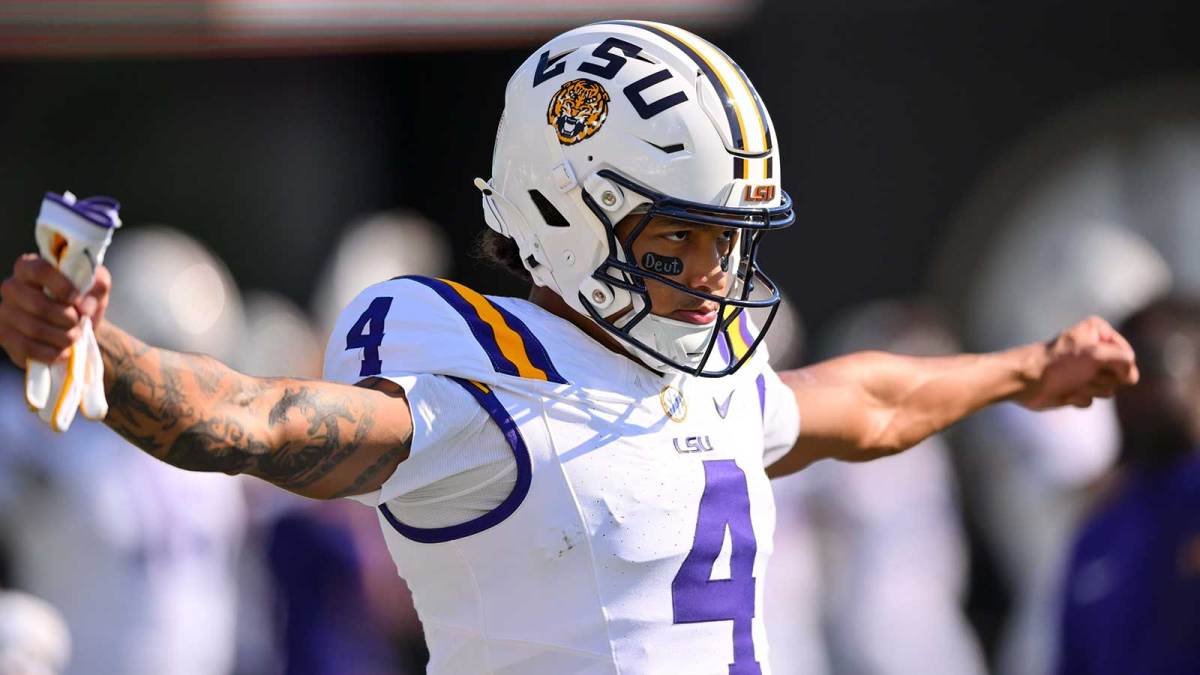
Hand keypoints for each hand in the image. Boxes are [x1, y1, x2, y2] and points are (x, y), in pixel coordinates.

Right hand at [0, 254, 110, 367]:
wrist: (75, 326)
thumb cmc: (82, 299)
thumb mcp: (96, 286)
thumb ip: (98, 286)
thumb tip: (84, 306)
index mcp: (30, 267)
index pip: (39, 270)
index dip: (61, 286)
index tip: (76, 298)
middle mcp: (11, 287)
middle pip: (38, 304)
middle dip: (67, 318)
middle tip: (78, 322)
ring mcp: (5, 313)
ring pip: (34, 329)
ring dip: (63, 337)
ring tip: (74, 337)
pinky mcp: (5, 337)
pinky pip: (27, 349)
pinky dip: (52, 354)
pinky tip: (64, 352)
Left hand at [1015, 315, 1139, 410]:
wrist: (1026, 381)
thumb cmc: (1057, 362)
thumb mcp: (1094, 353)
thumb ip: (1122, 359)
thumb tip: (1132, 375)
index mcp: (1097, 332)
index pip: (1127, 354)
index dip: (1117, 363)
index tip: (1095, 361)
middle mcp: (1093, 350)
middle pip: (1120, 373)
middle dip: (1101, 377)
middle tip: (1081, 372)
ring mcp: (1085, 370)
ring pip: (1108, 388)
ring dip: (1090, 388)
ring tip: (1071, 381)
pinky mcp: (1076, 388)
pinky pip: (1091, 399)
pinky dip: (1078, 397)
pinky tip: (1065, 392)